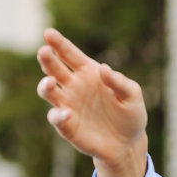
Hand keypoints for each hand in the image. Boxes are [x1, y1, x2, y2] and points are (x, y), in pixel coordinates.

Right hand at [36, 28, 147, 176]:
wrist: (128, 144)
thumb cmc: (130, 115)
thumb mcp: (133, 96)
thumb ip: (120, 82)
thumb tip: (103, 68)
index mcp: (88, 72)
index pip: (70, 55)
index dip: (59, 43)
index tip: (48, 33)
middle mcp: (74, 86)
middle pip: (54, 69)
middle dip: (47, 60)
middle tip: (44, 52)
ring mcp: (68, 105)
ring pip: (48, 91)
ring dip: (46, 86)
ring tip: (50, 83)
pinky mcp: (67, 126)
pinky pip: (57, 118)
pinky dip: (58, 116)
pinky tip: (67, 114)